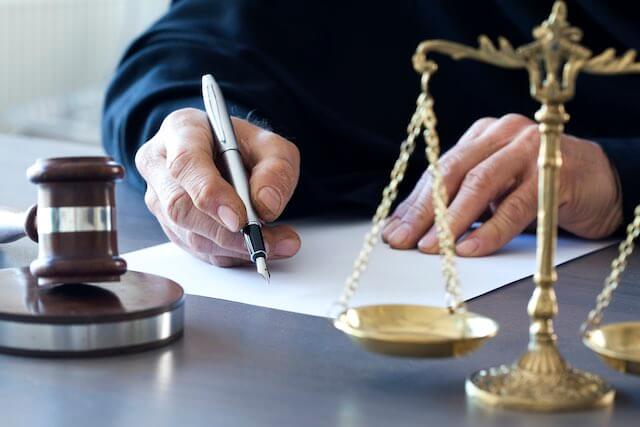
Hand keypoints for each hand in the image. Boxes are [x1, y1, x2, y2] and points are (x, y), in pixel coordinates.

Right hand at [136, 108, 300, 266]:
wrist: (227, 155)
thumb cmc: (243, 146)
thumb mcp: (272, 146)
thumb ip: (276, 169)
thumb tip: (266, 206)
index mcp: (181, 131)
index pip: (185, 164)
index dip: (211, 195)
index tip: (239, 218)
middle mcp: (160, 164)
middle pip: (180, 206)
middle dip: (225, 232)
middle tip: (263, 240)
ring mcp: (159, 198)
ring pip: (188, 234)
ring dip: (233, 247)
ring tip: (274, 245)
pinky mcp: (169, 226)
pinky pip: (197, 249)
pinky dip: (230, 254)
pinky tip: (257, 248)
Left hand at [382, 114, 622, 256]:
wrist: (602, 179)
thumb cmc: (540, 185)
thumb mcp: (496, 187)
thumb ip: (462, 200)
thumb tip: (416, 228)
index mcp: (483, 135)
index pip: (440, 170)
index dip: (414, 202)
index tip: (393, 229)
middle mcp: (503, 134)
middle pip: (453, 173)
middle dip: (423, 210)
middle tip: (402, 240)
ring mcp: (528, 150)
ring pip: (480, 185)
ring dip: (451, 220)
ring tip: (431, 247)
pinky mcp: (552, 173)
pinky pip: (515, 206)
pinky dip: (490, 230)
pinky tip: (470, 248)